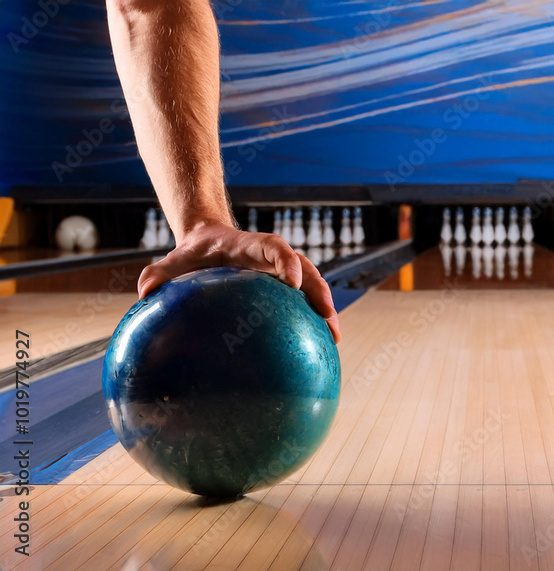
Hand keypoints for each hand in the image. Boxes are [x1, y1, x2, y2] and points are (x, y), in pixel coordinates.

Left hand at [137, 220, 341, 342]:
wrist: (209, 242)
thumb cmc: (192, 253)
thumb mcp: (173, 260)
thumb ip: (158, 273)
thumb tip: (143, 293)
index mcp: (251, 247)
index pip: (275, 247)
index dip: (287, 261)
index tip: (293, 280)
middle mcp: (273, 259)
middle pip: (306, 270)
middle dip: (319, 291)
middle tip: (327, 316)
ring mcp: (282, 274)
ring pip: (312, 288)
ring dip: (326, 310)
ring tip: (334, 340)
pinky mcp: (283, 290)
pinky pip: (302, 304)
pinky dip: (312, 323)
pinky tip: (316, 352)